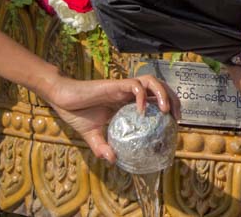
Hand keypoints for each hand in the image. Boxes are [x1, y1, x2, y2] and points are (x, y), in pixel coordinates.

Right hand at [44, 74, 179, 162]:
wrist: (63, 100)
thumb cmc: (78, 114)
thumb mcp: (92, 136)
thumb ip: (103, 148)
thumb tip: (113, 161)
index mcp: (127, 102)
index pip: (154, 99)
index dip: (168, 107)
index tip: (173, 123)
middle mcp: (128, 93)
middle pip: (159, 88)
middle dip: (173, 99)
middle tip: (177, 117)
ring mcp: (122, 87)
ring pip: (150, 81)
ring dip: (162, 93)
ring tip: (165, 111)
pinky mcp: (114, 85)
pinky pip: (134, 85)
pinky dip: (141, 96)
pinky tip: (139, 110)